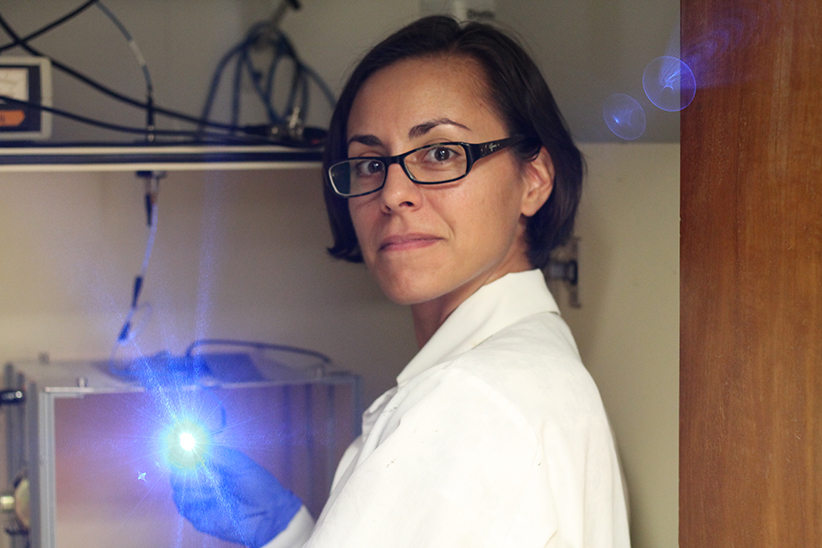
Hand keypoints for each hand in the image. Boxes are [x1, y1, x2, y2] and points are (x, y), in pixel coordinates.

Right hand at [170, 446, 301, 547]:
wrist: (267, 512)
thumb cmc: (256, 484)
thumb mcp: (236, 462)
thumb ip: (212, 452)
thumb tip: (189, 442)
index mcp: (210, 465)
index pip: (184, 457)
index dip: (181, 453)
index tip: (185, 451)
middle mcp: (201, 481)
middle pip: (177, 473)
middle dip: (191, 471)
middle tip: (213, 474)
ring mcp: (198, 500)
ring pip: (179, 489)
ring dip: (199, 486)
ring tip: (219, 489)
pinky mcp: (197, 517)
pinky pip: (185, 506)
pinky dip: (199, 500)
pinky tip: (214, 500)